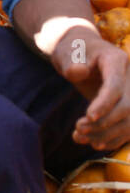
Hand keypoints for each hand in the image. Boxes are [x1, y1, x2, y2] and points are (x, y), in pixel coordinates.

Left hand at [52, 27, 129, 151]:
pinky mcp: (127, 106)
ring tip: (80, 137)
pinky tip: (93, 143)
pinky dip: (112, 138)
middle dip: (104, 122)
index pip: (115, 86)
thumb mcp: (67, 52)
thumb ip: (71, 62)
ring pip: (129, 121)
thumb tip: (78, 72)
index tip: (88, 116)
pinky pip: (127, 127)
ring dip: (107, 134)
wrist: (80, 51)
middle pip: (127, 107)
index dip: (104, 103)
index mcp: (116, 60)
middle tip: (78, 128)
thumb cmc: (72, 49)